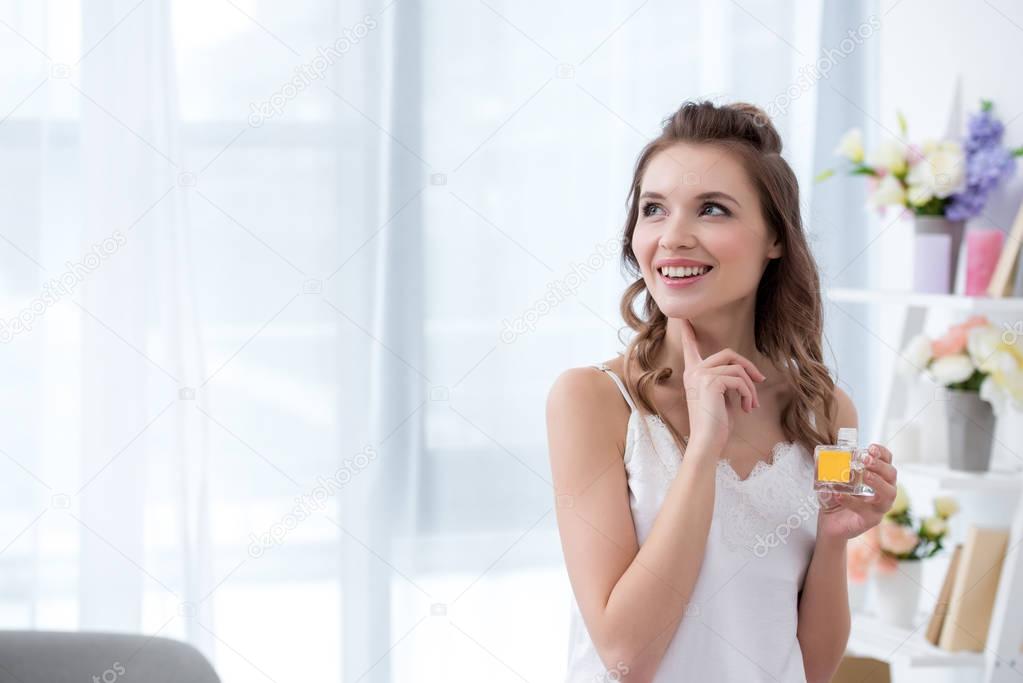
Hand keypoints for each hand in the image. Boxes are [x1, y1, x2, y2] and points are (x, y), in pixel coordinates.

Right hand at [679, 318, 765, 453]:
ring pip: (737, 368)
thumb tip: (745, 373)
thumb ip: (726, 381)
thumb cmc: (715, 425)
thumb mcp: (721, 398)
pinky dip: (748, 393)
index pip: (690, 347)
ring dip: (750, 387)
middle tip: (760, 380)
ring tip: (751, 405)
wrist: (707, 442)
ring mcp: (701, 375)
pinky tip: (747, 408)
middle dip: (748, 366)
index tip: (684, 318)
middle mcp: (694, 371)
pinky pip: (739, 379)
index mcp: (692, 374)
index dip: (688, 332)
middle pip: (728, 353)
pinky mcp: (711, 381)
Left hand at [817, 443, 897, 540]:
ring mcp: (879, 507)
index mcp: (878, 477)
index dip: (882, 453)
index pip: (887, 462)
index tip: (870, 447)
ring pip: (888, 494)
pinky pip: (865, 510)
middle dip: (879, 465)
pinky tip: (840, 495)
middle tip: (865, 459)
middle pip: (891, 475)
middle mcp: (884, 491)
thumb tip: (823, 455)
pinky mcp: (870, 520)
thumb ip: (833, 467)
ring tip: (863, 475)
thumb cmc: (836, 496)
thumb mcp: (834, 478)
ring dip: (876, 481)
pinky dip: (852, 501)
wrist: (829, 522)